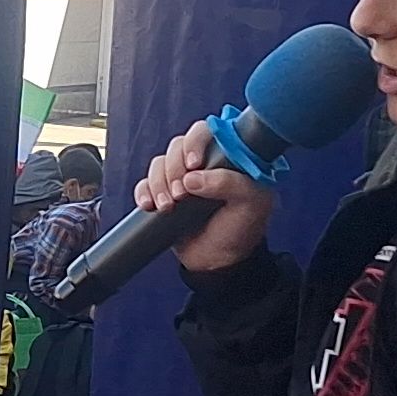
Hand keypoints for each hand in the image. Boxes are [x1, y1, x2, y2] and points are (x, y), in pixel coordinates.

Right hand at [133, 120, 274, 277]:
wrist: (219, 263)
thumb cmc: (242, 230)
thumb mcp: (252, 204)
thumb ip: (231, 183)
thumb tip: (194, 178)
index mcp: (228, 158)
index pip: (207, 132)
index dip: (196, 142)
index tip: (194, 163)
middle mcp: (203, 164)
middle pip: (177, 146)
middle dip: (175, 168)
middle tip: (182, 192)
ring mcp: (181, 178)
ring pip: (159, 163)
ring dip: (159, 183)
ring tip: (169, 206)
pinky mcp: (163, 194)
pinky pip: (145, 184)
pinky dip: (144, 192)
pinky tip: (150, 206)